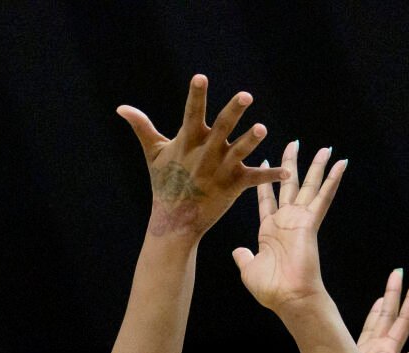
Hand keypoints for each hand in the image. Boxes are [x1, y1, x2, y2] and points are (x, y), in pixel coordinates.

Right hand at [117, 74, 289, 240]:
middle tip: (245, 95)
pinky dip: (271, 175)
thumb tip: (121, 108)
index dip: (196, 95)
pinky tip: (287, 171)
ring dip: (251, 141)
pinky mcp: (234, 186)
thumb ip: (142, 127)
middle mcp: (206, 153)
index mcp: (188, 141)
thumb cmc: (165, 183)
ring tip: (262, 129)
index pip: (192, 112)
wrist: (176, 220)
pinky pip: (256, 179)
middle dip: (233, 112)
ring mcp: (221, 169)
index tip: (200, 77)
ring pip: (239, 151)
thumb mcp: (153, 154)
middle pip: (221, 128)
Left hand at [231, 139, 347, 314]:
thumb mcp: (249, 270)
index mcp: (269, 231)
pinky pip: (323, 196)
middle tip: (294, 143)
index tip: (265, 163)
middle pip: (289, 185)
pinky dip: (332, 180)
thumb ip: (244, 257)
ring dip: (317, 167)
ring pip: (309, 186)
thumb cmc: (271, 289)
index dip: (265, 182)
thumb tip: (238, 251)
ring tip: (324, 148)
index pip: (267, 200)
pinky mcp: (311, 222)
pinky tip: (341, 164)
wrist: (290, 298)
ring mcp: (299, 220)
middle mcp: (286, 221)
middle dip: (291, 164)